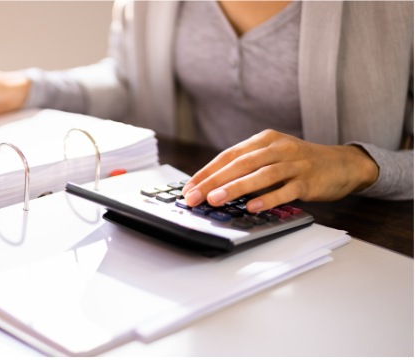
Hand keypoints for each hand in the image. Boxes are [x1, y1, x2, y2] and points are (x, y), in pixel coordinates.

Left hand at [181, 130, 378, 211]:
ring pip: (260, 175)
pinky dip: (268, 198)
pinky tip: (252, 207)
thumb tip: (214, 187)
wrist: (342, 164)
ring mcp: (294, 164)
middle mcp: (278, 148)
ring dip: (235, 188)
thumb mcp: (273, 156)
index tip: (190, 187)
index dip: (208, 171)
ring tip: (215, 200)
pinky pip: (285, 190)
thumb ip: (248, 167)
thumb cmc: (300, 163)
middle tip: (194, 196)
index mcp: (264, 140)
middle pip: (240, 164)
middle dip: (213, 181)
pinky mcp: (308, 181)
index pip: (229, 155)